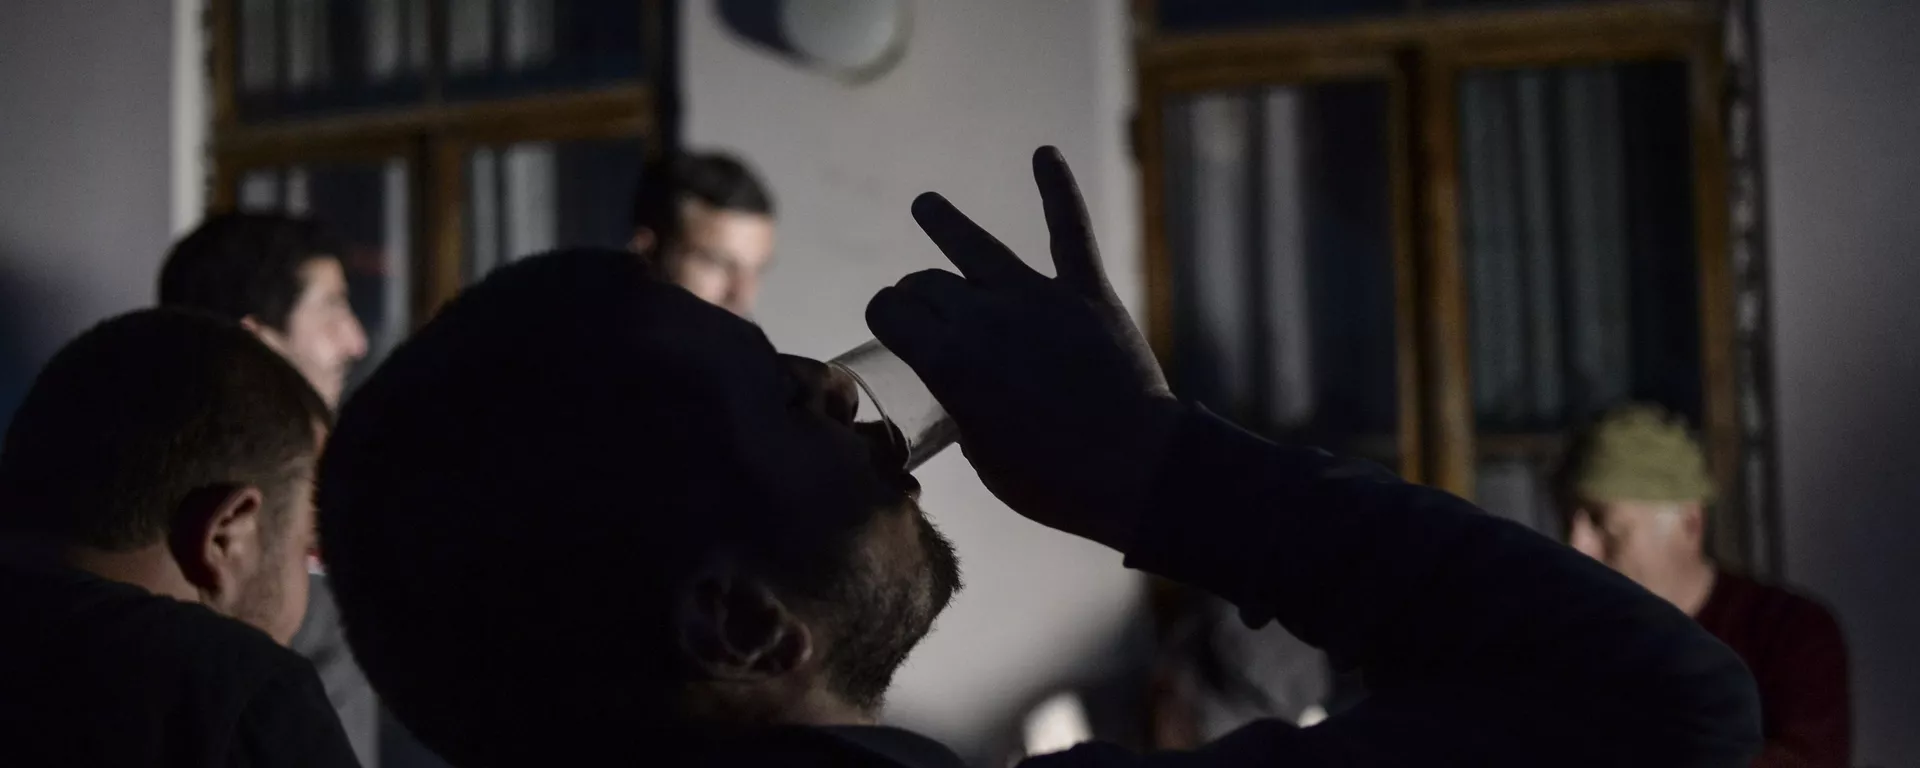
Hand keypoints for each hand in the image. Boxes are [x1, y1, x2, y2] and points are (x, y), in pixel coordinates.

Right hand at [866, 147, 1177, 550]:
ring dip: (945, 223)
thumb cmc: (1052, 481)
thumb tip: (960, 393)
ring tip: (926, 205)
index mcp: (948, 361)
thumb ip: (963, 409)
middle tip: (917, 300)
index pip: (890, 312)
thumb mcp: (982, 457)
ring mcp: (1037, 299)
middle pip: (928, 283)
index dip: (884, 315)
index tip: (889, 321)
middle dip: (914, 290)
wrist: (1135, 469)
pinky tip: (1044, 155)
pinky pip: (1069, 230)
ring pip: (977, 247)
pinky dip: (1056, 188)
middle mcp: (983, 318)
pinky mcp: (1087, 293)